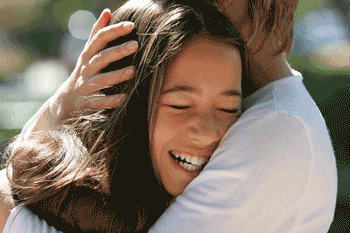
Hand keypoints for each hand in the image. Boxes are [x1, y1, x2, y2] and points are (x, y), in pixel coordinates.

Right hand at [48, 9, 137, 123]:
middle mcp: (86, 69)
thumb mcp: (88, 51)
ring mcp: (88, 85)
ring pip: (102, 80)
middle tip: (135, 45)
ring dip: (117, 75)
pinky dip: (112, 100)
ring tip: (133, 70)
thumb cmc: (84, 70)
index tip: (131, 25)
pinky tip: (125, 96)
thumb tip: (107, 11)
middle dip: (118, 51)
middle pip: (102, 57)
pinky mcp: (90, 102)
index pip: (100, 38)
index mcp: (88, 54)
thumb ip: (97, 33)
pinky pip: (102, 101)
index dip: (114, 30)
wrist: (67, 99)